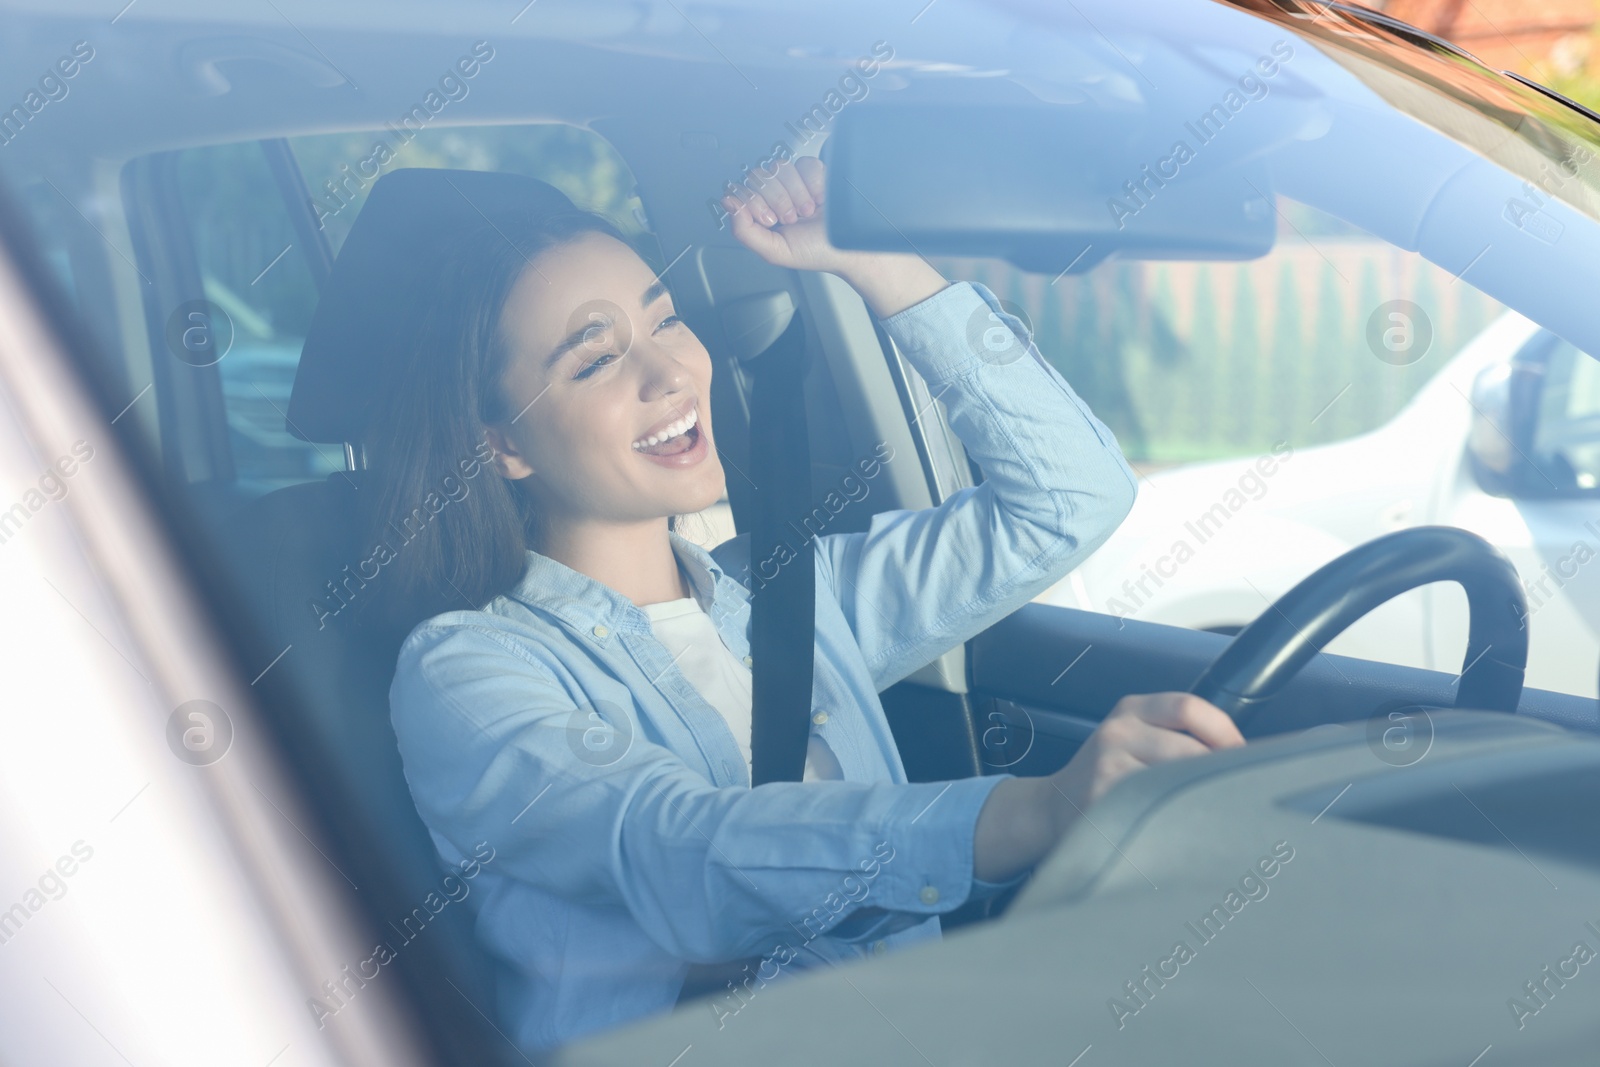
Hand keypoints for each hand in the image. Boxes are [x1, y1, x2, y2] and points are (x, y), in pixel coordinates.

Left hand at [721, 156, 845, 274]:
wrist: (851, 249)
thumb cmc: (815, 252)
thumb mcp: (775, 251)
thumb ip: (745, 231)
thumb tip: (727, 202)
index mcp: (761, 211)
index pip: (741, 190)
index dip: (754, 202)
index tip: (771, 220)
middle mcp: (774, 193)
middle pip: (758, 175)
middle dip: (776, 199)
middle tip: (792, 218)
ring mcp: (794, 180)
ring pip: (780, 167)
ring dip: (796, 193)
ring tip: (807, 211)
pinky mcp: (815, 171)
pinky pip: (805, 164)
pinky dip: (813, 184)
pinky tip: (820, 200)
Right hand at [1046, 692, 1245, 812]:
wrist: (1054, 806)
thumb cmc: (1108, 774)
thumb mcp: (1132, 736)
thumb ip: (1175, 734)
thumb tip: (1242, 756)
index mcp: (1130, 709)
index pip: (1189, 708)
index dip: (1226, 733)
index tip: (1244, 758)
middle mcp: (1117, 732)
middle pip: (1191, 751)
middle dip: (1218, 777)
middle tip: (1234, 796)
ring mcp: (1108, 767)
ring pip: (1178, 783)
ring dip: (1201, 802)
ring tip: (1210, 816)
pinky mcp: (1104, 802)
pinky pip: (1157, 810)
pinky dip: (1178, 822)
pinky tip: (1182, 829)